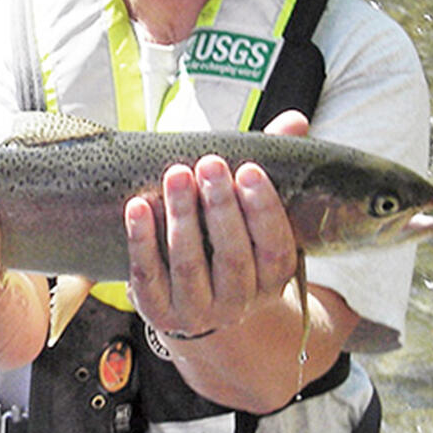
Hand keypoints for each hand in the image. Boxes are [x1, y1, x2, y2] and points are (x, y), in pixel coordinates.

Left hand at [124, 110, 307, 338]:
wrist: (195, 303)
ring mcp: (198, 312)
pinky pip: (149, 278)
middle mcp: (240, 302)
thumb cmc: (228, 242)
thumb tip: (295, 120)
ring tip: (176, 175)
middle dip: (220, 207)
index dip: (263, 209)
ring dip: (182, 217)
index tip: (248, 169)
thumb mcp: (253, 212)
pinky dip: (142, 241)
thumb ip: (272, 168)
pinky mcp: (159, 312)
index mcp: (273, 277)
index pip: (275, 247)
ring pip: (190, 266)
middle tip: (209, 163)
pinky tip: (138, 206)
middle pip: (233, 256)